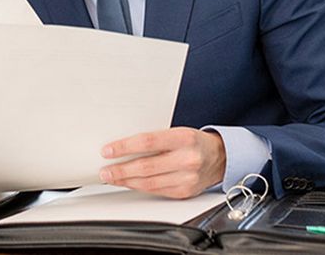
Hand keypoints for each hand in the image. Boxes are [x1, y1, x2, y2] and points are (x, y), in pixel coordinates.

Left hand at [99, 127, 226, 198]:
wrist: (219, 158)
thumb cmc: (192, 142)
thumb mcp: (176, 132)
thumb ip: (153, 139)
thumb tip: (121, 146)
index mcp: (184, 138)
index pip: (148, 142)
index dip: (124, 147)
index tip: (107, 151)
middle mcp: (188, 159)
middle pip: (146, 167)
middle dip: (121, 170)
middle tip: (104, 170)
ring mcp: (188, 178)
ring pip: (149, 183)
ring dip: (126, 181)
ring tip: (111, 177)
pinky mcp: (185, 192)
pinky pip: (156, 191)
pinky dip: (138, 187)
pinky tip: (128, 183)